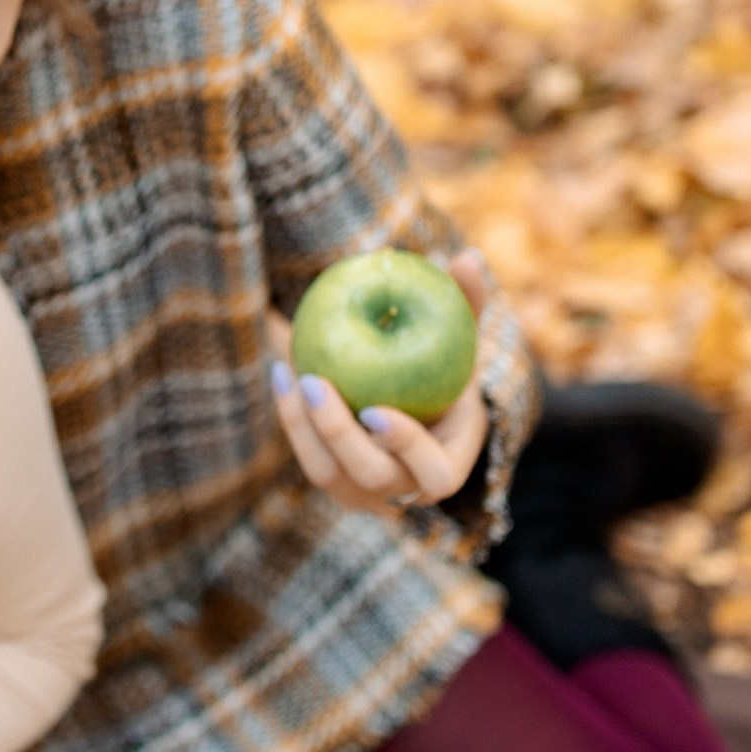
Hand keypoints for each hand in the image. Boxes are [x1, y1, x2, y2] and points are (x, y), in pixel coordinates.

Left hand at [269, 251, 494, 515]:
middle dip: (339, 434)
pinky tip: (282, 369)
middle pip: (371, 476)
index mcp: (449, 463)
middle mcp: (407, 488)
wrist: (417, 405)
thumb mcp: (459, 339)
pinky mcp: (334, 481)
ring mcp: (366, 493)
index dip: (407, 448)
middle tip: (316, 381)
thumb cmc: (447, 367)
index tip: (375, 410)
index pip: (437, 474)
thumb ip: (465, 303)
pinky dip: (292, 417)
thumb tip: (468, 258)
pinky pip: (308, 457)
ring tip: (292, 373)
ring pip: (328, 474)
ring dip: (305, 426)